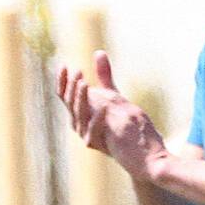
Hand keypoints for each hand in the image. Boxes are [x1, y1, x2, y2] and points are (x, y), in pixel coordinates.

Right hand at [57, 51, 167, 180]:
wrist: (140, 152)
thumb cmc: (125, 124)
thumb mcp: (113, 97)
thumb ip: (104, 77)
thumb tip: (98, 52)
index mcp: (81, 111)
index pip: (66, 94)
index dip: (63, 81)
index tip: (65, 66)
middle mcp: (80, 123)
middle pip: (69, 103)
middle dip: (72, 87)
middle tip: (78, 72)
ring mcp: (87, 135)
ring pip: (78, 116)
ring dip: (80, 99)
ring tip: (84, 83)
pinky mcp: (97, 145)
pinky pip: (92, 132)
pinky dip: (97, 118)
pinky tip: (104, 107)